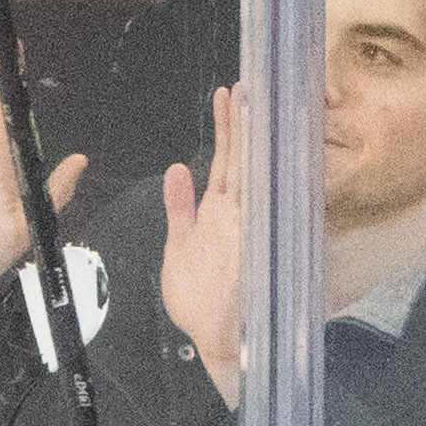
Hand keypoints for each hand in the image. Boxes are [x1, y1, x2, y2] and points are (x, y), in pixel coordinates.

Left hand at [160, 85, 248, 406]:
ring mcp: (241, 227)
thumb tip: (179, 169)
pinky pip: (245, 205)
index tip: (229, 96)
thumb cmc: (200, 301)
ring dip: (245, 138)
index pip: (228, 162)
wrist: (214, 338)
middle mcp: (236, 216)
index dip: (229, 129)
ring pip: (246, 173)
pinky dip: (244, 180)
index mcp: (221, 214)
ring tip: (245, 101)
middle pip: (240, 160)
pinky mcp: (240, 242)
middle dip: (241, 123)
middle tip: (245, 86)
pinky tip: (240, 152)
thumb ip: (180, 208)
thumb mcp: (179, 245)